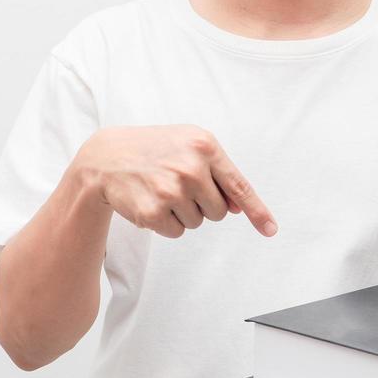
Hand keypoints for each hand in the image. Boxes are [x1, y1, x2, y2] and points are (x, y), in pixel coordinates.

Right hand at [75, 125, 276, 238]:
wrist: (106, 156)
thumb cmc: (153, 149)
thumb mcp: (187, 145)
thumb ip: (217, 172)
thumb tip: (239, 207)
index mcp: (204, 146)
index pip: (238, 186)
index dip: (257, 211)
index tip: (271, 230)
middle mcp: (191, 168)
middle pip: (219, 212)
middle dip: (202, 205)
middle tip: (177, 185)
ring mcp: (171, 190)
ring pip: (198, 223)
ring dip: (182, 213)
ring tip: (160, 189)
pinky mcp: (153, 211)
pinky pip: (176, 232)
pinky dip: (166, 223)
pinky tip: (150, 201)